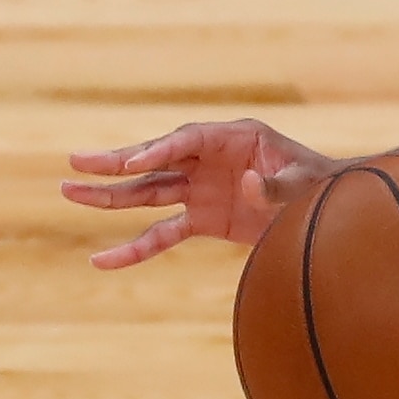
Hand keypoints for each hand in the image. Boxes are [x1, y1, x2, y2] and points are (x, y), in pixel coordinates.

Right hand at [60, 119, 338, 268]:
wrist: (330, 209)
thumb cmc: (321, 186)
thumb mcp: (304, 183)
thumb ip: (277, 185)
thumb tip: (247, 184)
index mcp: (234, 137)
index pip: (187, 140)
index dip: (159, 150)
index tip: (131, 164)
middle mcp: (210, 159)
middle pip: (156, 160)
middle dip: (117, 162)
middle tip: (75, 162)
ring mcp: (202, 189)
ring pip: (147, 192)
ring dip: (110, 195)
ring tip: (68, 192)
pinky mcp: (203, 219)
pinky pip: (161, 234)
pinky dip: (134, 248)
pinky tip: (101, 260)